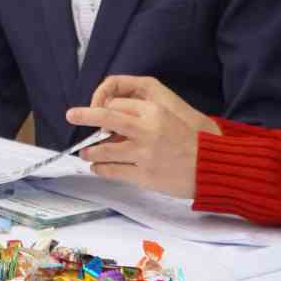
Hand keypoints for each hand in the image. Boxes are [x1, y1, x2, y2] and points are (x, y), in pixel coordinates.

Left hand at [67, 77, 218, 201]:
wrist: (210, 167)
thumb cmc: (189, 141)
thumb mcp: (168, 118)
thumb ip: (142, 117)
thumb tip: (111, 122)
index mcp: (154, 112)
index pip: (118, 105)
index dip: (104, 110)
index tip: (97, 115)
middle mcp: (147, 130)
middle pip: (106, 118)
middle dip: (84, 115)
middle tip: (70, 115)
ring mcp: (144, 154)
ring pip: (105, 150)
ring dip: (90, 151)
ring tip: (85, 153)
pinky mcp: (144, 175)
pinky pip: (113, 171)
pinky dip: (101, 169)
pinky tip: (97, 169)